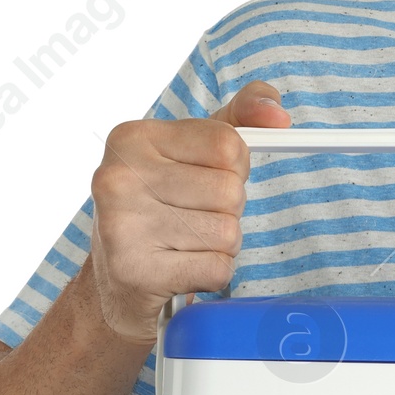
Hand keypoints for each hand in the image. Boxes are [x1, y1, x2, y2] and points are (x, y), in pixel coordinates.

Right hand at [87, 80, 291, 344]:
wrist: (116, 279)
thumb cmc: (164, 202)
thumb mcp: (196, 148)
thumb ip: (243, 114)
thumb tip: (278, 116)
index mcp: (133, 138)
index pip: (228, 145)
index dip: (234, 166)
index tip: (207, 176)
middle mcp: (119, 178)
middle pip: (230, 191)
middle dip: (227, 210)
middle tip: (192, 216)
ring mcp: (122, 226)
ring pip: (228, 232)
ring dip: (220, 243)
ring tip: (186, 242)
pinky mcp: (135, 272)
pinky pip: (218, 268)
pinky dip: (212, 272)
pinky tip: (182, 267)